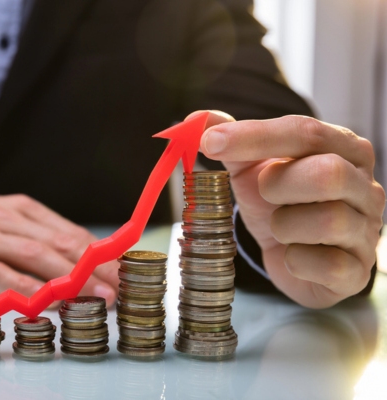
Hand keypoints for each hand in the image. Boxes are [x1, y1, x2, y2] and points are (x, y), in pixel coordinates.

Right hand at [0, 187, 119, 306]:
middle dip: (95, 269)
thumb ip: (31, 238)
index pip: (69, 232)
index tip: (122, 274)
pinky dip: (25, 289)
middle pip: (59, 243)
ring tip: (95, 298)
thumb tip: (73, 264)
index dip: (100, 255)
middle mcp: (5, 216)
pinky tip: (45, 302)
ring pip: (35, 256)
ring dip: (69, 279)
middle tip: (118, 290)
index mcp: (20, 207)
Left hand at [197, 111, 384, 307]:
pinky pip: (329, 266)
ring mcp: (366, 229)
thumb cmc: (277, 202)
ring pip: (329, 221)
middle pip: (329, 173)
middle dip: (279, 185)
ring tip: (279, 227)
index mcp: (343, 148)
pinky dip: (296, 261)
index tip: (210, 143)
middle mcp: (364, 186)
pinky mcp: (356, 271)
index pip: (305, 131)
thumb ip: (228, 139)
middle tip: (263, 193)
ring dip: (284, 226)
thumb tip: (195, 119)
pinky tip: (291, 254)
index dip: (254, 136)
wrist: (293, 253)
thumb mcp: (250, 167)